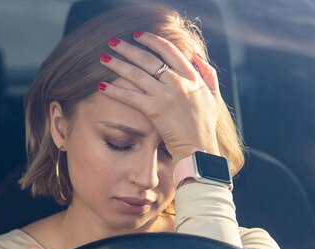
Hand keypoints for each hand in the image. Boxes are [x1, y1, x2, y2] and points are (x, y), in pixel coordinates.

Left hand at [99, 33, 220, 161]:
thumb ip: (207, 74)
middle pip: (148, 59)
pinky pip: (130, 96)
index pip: (169, 50)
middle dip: (128, 48)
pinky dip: (115, 90)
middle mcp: (177, 81)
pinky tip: (102, 85)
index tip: (138, 35)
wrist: (198, 148)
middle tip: (113, 42)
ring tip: (103, 58)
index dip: (152, 40)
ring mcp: (165, 95)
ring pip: (136, 74)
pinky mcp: (154, 109)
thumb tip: (196, 56)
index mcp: (191, 76)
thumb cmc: (205, 125)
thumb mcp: (213, 96)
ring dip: (117, 64)